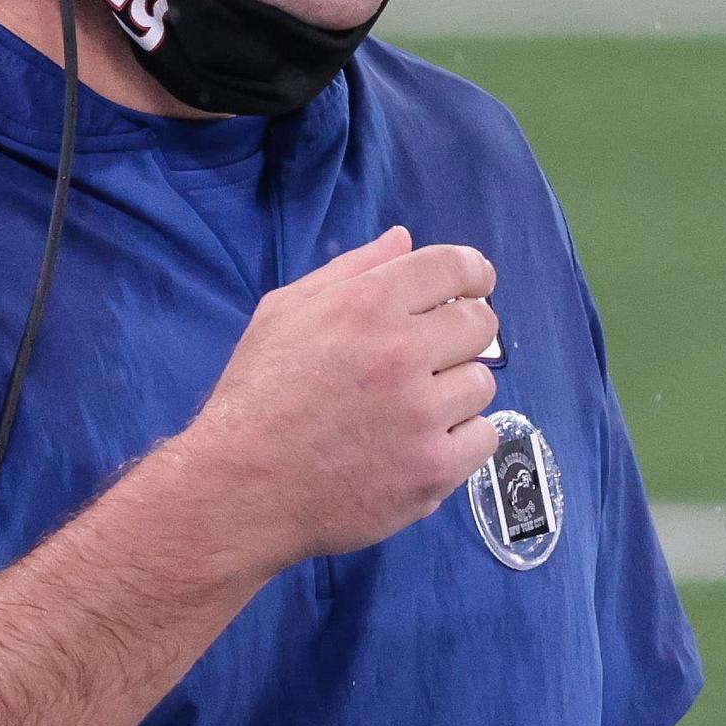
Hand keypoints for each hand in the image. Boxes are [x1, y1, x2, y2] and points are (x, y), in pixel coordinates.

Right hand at [173, 227, 500, 569]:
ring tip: (412, 409)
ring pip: (481, 383)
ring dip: (455, 391)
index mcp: (367, 304)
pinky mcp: (433, 468)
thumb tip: (404, 240)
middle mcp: (402, 352)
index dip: (473, 273)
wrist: (241, 485)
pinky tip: (424, 444)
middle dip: (464, 332)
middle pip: (481, 324)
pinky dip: (461, 440)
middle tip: (435, 355)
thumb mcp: (285, 312)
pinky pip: (484, 438)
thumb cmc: (257, 393)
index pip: (453, 268)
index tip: (476, 286)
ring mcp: (422, 414)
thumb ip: (351, 270)